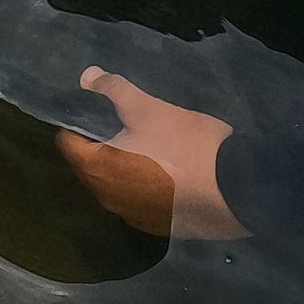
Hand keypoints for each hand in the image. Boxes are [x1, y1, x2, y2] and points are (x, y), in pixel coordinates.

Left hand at [56, 68, 246, 239]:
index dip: (78, 123)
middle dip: (102, 145)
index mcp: (98, 170)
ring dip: (124, 167)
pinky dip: (145, 187)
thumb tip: (87, 77)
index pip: (67, 143)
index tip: (99, 111)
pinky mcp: (157, 226)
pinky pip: (139, 201)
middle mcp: (107, 199)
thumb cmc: (186, 144)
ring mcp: (132, 217)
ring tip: (148, 146)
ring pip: (115, 185)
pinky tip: (167, 173)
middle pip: (90, 166)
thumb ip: (113, 91)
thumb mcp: (149, 108)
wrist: (236, 188)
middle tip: (126, 124)